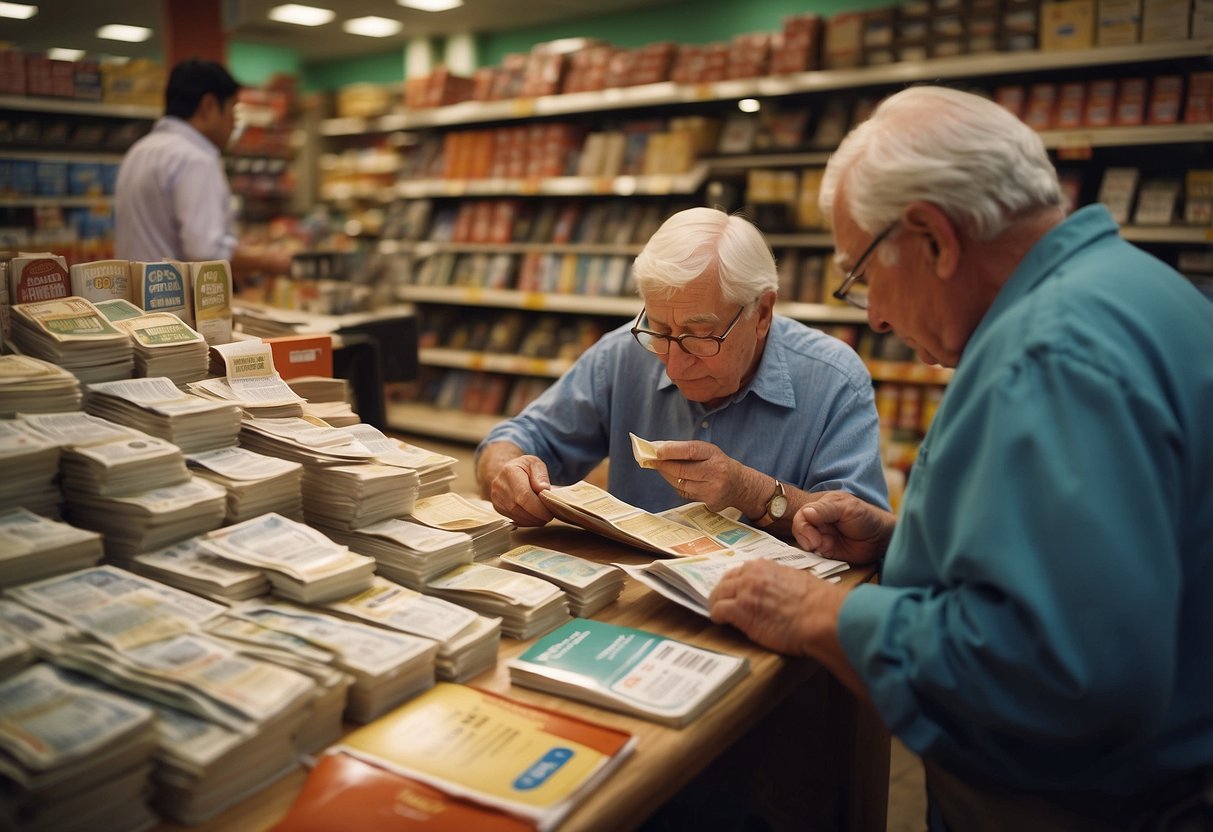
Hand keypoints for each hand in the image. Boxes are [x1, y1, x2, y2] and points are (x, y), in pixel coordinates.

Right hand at [488, 454, 553, 526]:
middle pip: (520, 508)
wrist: (506, 472)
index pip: (524, 496)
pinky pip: (514, 519)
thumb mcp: (535, 464)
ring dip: (533, 520)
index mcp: (510, 472)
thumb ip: (541, 476)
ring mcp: (497, 498)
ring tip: (543, 515)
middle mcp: (500, 486)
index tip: (550, 513)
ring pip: (517, 517)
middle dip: (537, 516)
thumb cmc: (524, 468)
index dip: (538, 508)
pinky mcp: (498, 508)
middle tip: (549, 515)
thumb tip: (544, 490)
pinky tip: (534, 516)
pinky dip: (527, 521)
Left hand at [651, 440, 741, 510]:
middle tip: (652, 461)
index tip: (657, 451)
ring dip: (667, 476)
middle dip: (663, 465)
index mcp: (714, 454)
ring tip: (662, 469)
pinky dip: (677, 486)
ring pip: (680, 483)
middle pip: (681, 470)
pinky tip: (676, 480)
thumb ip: (686, 450)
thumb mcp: (708, 452)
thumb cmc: (718, 464)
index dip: (671, 451)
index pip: (690, 450)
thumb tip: (659, 450)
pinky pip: (686, 493)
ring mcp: (713, 489)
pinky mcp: (710, 502)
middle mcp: (715, 471)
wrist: (740, 485)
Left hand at [709, 559, 838, 654]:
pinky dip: (717, 617)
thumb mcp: (797, 580)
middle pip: (725, 581)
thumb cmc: (819, 603)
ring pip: (717, 595)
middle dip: (722, 592)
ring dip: (717, 604)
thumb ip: (779, 580)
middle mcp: (752, 575)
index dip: (736, 583)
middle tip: (722, 602)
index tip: (735, 591)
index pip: (740, 571)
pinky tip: (721, 622)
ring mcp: (744, 592)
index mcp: (765, 566)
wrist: (823, 617)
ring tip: (719, 614)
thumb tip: (776, 588)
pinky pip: (718, 611)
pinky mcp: (740, 611)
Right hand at [792, 492, 893, 564]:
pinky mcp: (826, 552)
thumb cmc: (867, 517)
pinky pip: (814, 556)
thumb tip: (805, 513)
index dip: (803, 528)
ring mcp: (821, 537)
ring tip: (828, 548)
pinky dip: (818, 557)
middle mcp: (818, 522)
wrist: (882, 538)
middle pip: (800, 530)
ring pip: (805, 544)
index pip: (801, 516)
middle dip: (806, 539)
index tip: (813, 538)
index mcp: (820, 507)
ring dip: (814, 548)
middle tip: (818, 545)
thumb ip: (825, 509)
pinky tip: (830, 553)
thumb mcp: (846, 508)